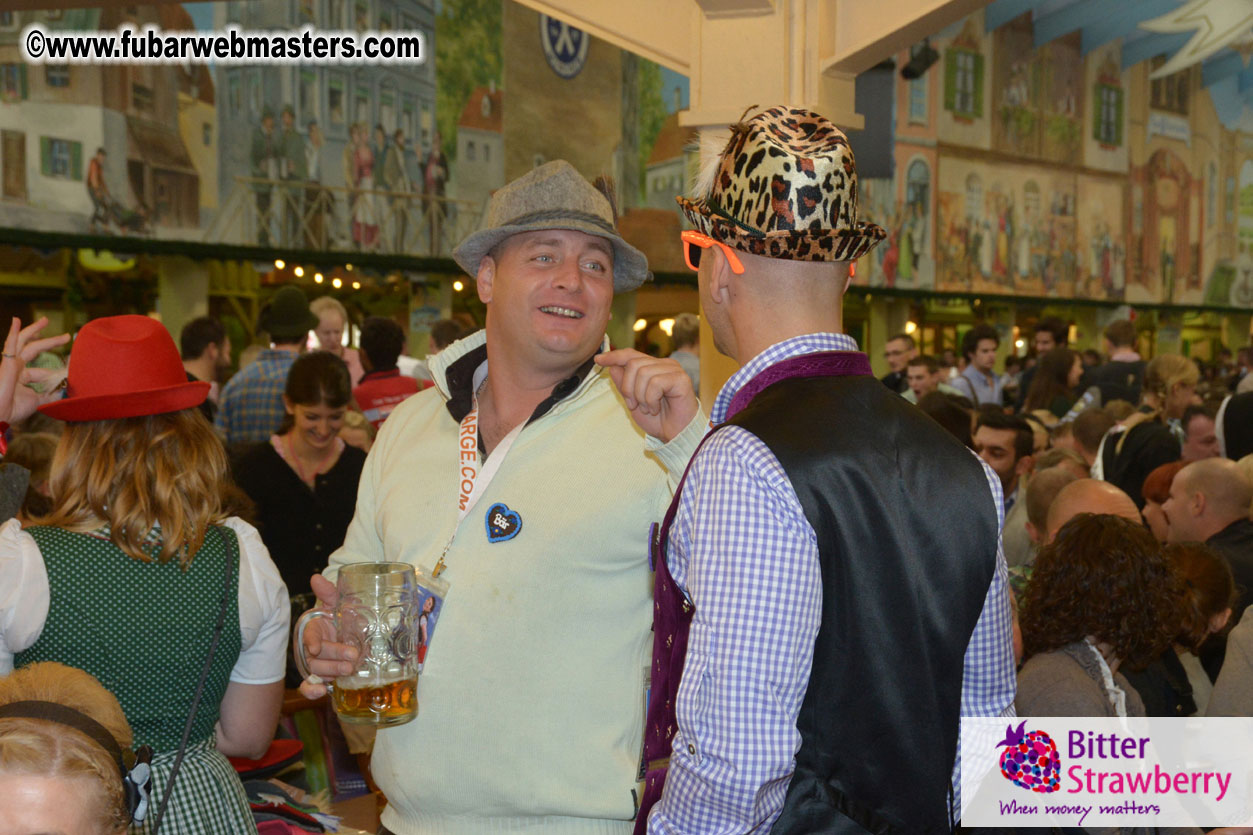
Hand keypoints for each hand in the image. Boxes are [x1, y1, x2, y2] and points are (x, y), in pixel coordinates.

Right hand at [0, 317, 69, 425]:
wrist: (0, 414)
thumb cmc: (13, 409)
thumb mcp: (37, 400)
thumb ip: (50, 395)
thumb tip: (65, 390)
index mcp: (22, 377)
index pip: (42, 371)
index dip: (56, 372)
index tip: (70, 373)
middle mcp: (16, 368)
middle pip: (34, 349)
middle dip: (50, 342)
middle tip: (66, 336)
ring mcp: (10, 363)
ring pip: (23, 341)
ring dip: (34, 330)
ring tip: (45, 320)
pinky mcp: (6, 362)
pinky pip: (10, 344)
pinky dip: (13, 332)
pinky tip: (16, 320)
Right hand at [296, 573, 358, 698]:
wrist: (352, 636)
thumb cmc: (342, 619)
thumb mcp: (338, 605)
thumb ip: (329, 593)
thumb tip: (316, 578)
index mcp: (312, 627)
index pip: (308, 634)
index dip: (311, 641)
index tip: (316, 647)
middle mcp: (309, 647)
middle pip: (314, 655)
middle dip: (333, 656)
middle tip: (353, 657)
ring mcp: (314, 663)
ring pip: (315, 671)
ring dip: (331, 671)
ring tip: (349, 670)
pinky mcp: (318, 678)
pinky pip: (308, 687)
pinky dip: (312, 691)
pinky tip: (323, 692)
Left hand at [595, 349, 698, 442]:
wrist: (674, 436)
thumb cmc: (657, 420)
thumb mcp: (633, 401)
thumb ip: (623, 384)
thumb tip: (612, 366)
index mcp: (653, 367)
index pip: (631, 355)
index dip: (614, 356)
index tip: (597, 360)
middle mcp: (664, 364)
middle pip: (633, 364)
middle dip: (628, 388)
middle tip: (634, 405)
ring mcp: (674, 370)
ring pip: (643, 373)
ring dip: (640, 396)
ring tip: (648, 409)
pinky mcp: (681, 378)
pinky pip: (655, 383)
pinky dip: (651, 400)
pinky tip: (656, 409)